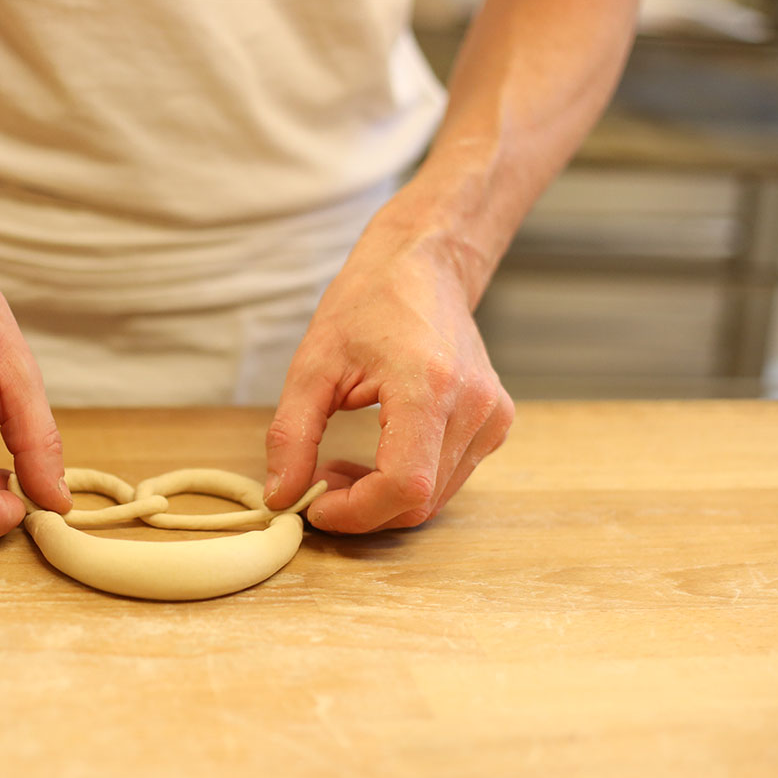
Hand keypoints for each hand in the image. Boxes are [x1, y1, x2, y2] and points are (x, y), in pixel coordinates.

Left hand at [263, 221, 513, 532]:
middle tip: (318, 481)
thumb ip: (291, 435)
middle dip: (361, 509)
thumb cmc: (369, 304)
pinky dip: (404, 485)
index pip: (404, 486)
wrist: (425, 266)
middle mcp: (474, 407)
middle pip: (418, 502)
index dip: (356, 512)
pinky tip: (374, 456)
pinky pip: (446, 480)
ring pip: (433, 500)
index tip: (315, 505)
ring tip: (340, 466)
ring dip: (380, 500)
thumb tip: (281, 495)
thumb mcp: (312, 365)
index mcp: (430, 386)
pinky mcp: (496, 424)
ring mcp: (492, 418)